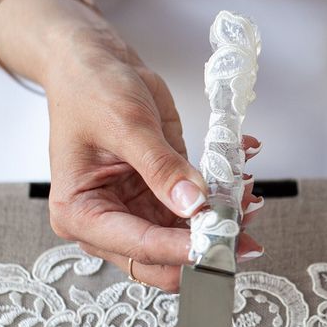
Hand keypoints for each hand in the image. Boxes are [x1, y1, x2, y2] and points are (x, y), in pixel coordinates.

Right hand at [44, 24, 263, 290]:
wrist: (95, 65)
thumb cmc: (91, 89)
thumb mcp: (128, 123)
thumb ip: (162, 167)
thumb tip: (193, 203)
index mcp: (79, 213)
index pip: (137, 246)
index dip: (180, 249)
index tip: (218, 242)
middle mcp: (105, 224)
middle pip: (161, 260)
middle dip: (203, 247)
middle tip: (242, 233)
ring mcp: (134, 215)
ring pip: (183, 242)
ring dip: (218, 226)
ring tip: (247, 199)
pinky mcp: (157, 201)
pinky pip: (193, 216)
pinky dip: (219, 203)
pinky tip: (239, 185)